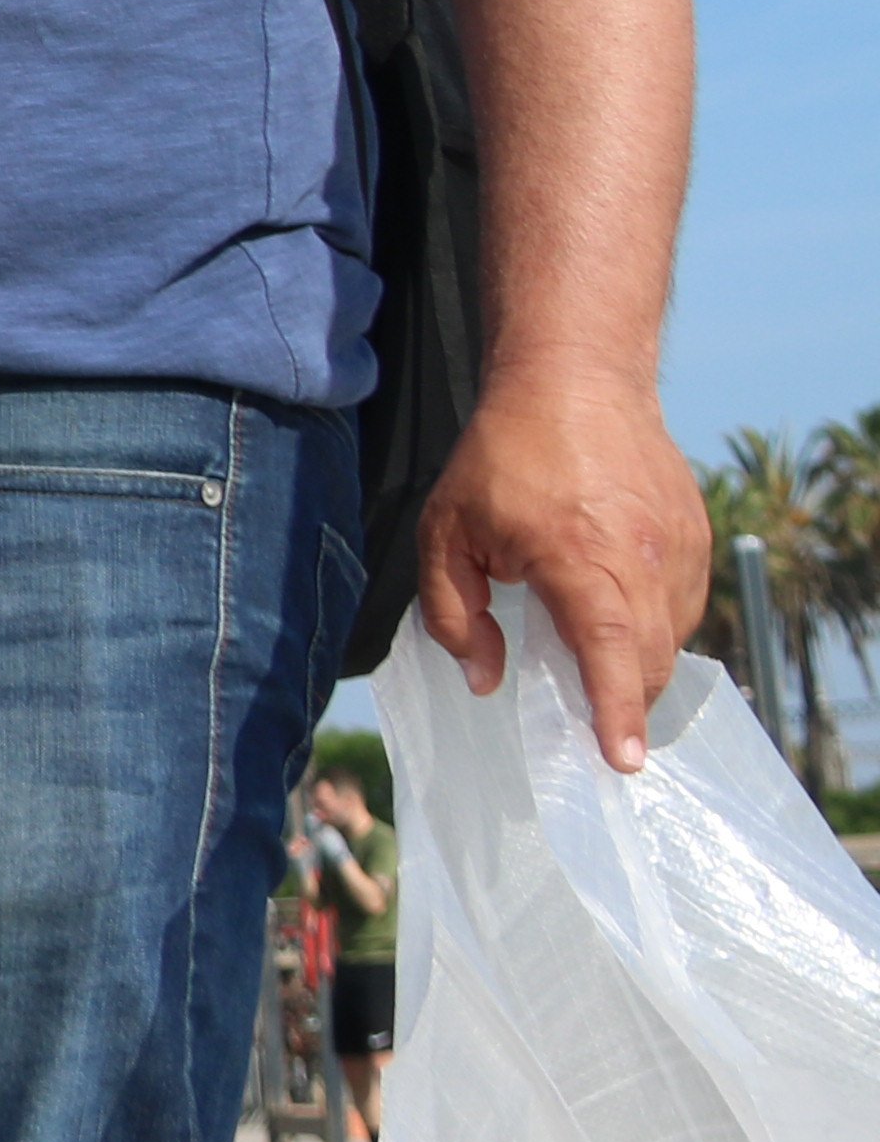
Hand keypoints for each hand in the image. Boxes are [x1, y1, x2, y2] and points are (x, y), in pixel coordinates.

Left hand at [415, 366, 707, 773]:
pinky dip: (657, 628)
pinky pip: (684, 605)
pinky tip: (618, 619)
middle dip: (624, 702)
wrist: (576, 380)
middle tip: (594, 730)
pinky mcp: (696, 535)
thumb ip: (453, 613)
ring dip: (641, 665)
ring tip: (599, 670)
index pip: (609, 651)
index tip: (622, 761)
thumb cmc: (501, 457)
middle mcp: (642, 558)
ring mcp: (678, 547)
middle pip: (649, 659)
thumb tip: (484, 679)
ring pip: (673, 637)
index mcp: (579, 558)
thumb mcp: (446, 532)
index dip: (616, 711)